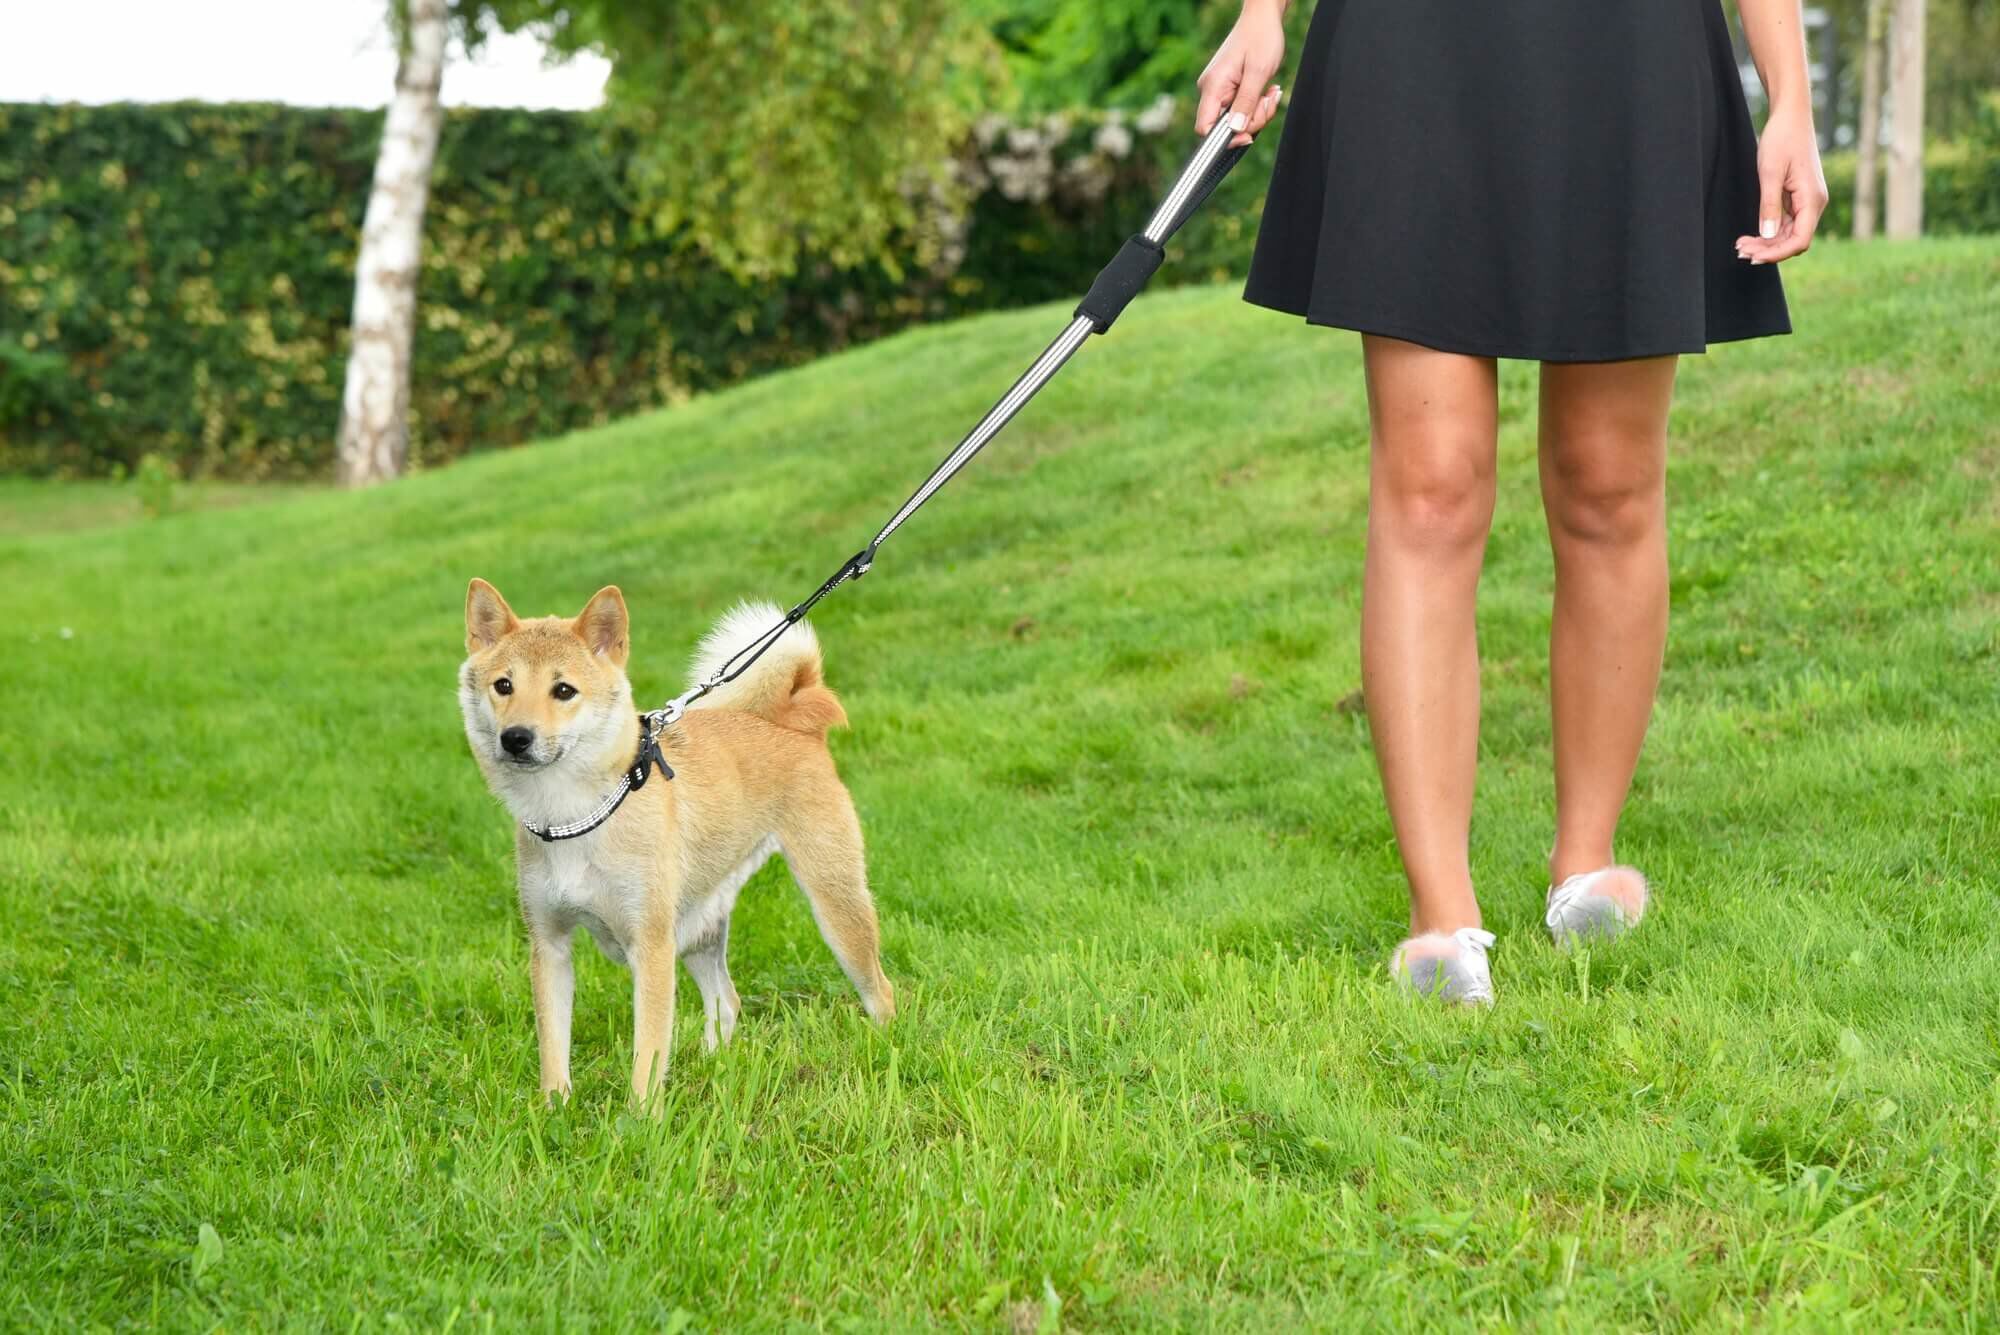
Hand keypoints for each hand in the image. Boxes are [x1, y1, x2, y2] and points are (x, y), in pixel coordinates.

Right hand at [1196, 2, 1285, 146]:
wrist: (1263, 18)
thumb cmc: (1260, 37)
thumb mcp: (1258, 72)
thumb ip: (1246, 102)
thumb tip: (1236, 129)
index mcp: (1212, 87)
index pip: (1204, 128)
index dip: (1225, 138)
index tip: (1247, 135)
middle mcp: (1211, 91)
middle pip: (1226, 126)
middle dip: (1253, 120)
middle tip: (1268, 100)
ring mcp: (1220, 91)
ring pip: (1238, 119)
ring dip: (1259, 111)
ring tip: (1271, 92)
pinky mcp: (1230, 90)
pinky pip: (1243, 109)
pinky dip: (1258, 105)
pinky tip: (1267, 91)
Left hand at [1735, 103, 1828, 264]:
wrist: (1790, 117)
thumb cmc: (1782, 139)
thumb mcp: (1770, 173)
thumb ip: (1769, 206)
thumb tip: (1768, 235)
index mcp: (1812, 199)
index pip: (1799, 240)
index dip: (1776, 253)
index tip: (1752, 255)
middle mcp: (1814, 203)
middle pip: (1793, 240)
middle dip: (1768, 250)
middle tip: (1739, 251)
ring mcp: (1807, 201)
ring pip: (1789, 234)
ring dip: (1767, 243)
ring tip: (1741, 245)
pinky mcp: (1798, 198)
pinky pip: (1786, 223)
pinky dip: (1769, 231)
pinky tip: (1751, 235)